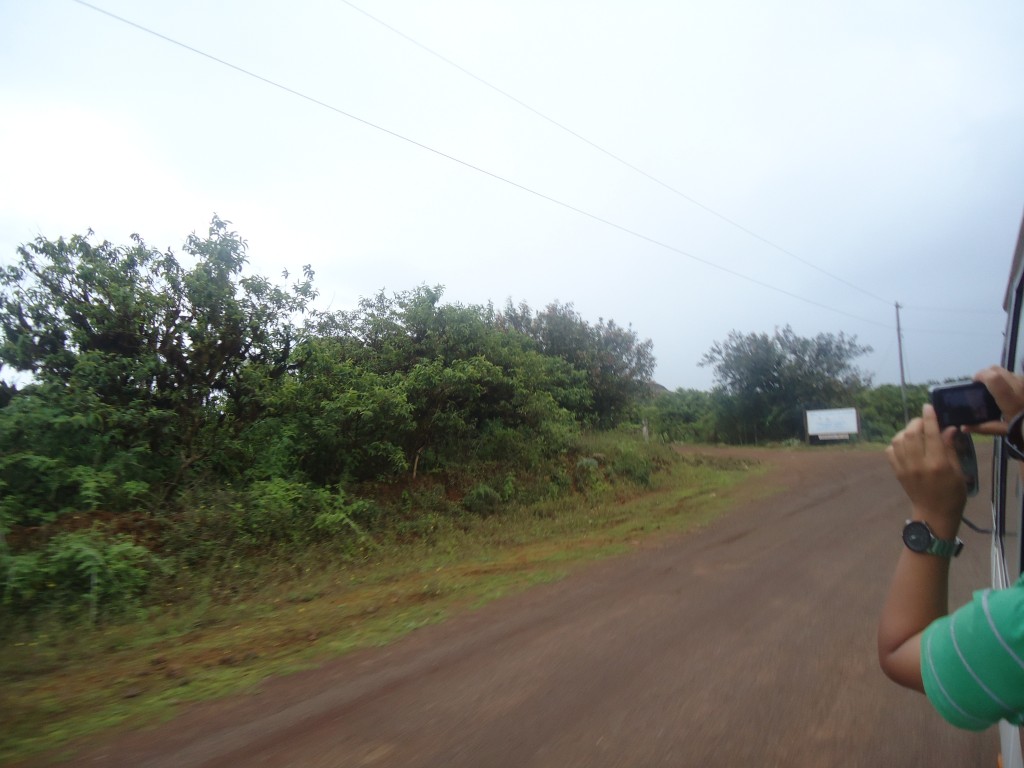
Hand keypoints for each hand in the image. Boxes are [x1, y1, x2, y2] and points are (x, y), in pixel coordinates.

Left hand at [886, 404, 966, 535]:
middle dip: (916, 422)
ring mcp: (904, 468)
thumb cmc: (952, 494)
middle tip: (924, 421)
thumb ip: (951, 449)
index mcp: (937, 464)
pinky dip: (896, 443)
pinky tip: (906, 444)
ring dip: (905, 431)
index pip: (931, 434)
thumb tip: (948, 428)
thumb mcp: (959, 472)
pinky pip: (890, 451)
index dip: (929, 417)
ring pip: (898, 440)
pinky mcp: (896, 472)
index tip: (928, 407)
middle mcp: (918, 464)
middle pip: (911, 433)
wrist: (934, 515)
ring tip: (915, 432)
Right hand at [968, 366, 1023, 435]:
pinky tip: (1007, 388)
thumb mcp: (1002, 430)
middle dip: (985, 373)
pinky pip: (1014, 374)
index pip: (993, 378)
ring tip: (994, 386)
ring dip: (996, 375)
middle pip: (996, 369)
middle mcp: (1018, 386)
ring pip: (1005, 370)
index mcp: (1010, 399)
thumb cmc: (1021, 426)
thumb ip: (983, 427)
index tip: (974, 381)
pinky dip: (1007, 377)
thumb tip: (963, 428)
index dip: (980, 375)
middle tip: (981, 383)